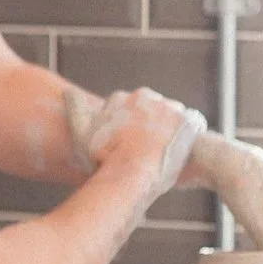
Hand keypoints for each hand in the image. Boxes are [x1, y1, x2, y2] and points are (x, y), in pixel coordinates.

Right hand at [65, 85, 206, 210]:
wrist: (133, 172)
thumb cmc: (106, 156)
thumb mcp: (84, 132)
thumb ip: (76, 110)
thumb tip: (68, 91)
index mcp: (126, 97)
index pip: (132, 108)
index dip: (132, 128)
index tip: (131, 144)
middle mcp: (149, 96)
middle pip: (154, 110)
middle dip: (153, 126)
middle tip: (149, 151)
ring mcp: (171, 107)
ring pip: (173, 117)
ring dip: (171, 130)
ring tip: (166, 153)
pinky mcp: (190, 120)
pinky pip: (194, 124)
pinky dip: (190, 135)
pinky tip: (184, 150)